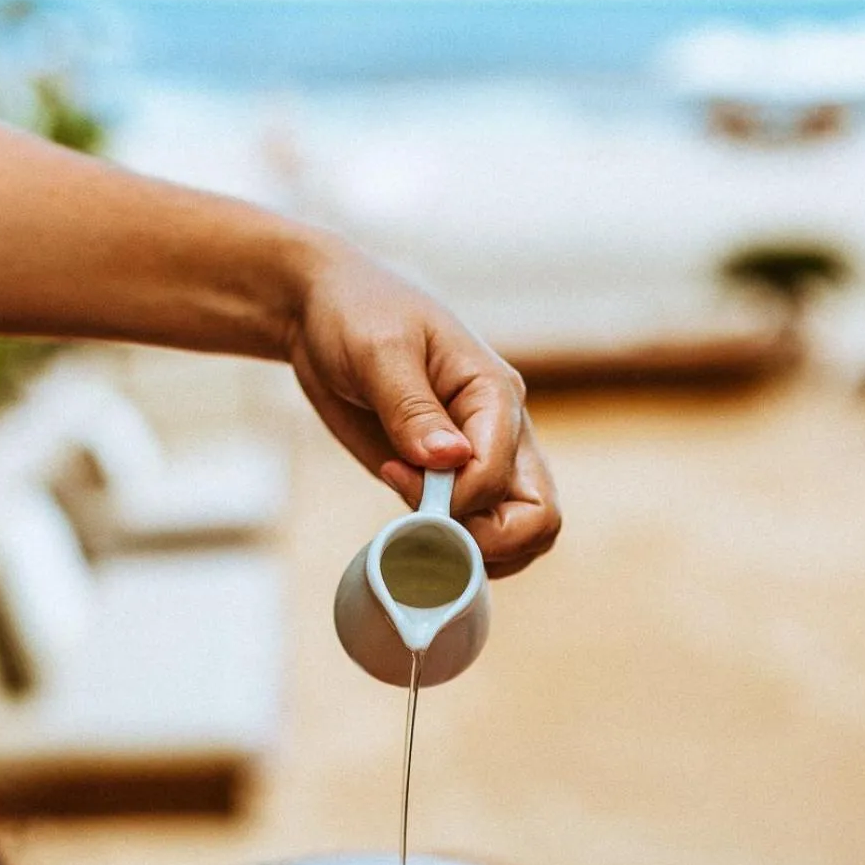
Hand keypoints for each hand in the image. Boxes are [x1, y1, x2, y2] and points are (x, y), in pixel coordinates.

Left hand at [288, 239, 560, 576]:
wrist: (324, 312)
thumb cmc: (356, 313)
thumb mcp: (379, 350)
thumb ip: (413, 408)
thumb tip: (451, 460)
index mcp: (495, 393)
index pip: (500, 475)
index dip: (452, 497)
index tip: (394, 472)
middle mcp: (502, 432)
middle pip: (540, 516)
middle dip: (489, 542)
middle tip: (426, 530)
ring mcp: (481, 461)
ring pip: (523, 533)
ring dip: (478, 553)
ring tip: (416, 530)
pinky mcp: (450, 481)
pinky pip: (482, 533)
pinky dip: (457, 550)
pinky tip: (408, 528)